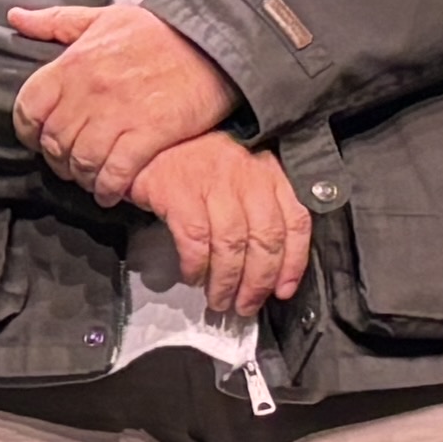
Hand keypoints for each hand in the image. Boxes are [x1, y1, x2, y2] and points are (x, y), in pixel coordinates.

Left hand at [3, 0, 241, 200]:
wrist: (214, 39)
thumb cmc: (158, 29)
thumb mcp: (103, 16)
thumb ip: (56, 21)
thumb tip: (16, 18)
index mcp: (74, 63)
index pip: (29, 107)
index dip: (28, 130)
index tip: (38, 139)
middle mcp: (90, 90)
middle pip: (55, 140)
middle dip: (57, 159)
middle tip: (68, 164)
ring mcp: (119, 114)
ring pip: (82, 161)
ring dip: (82, 177)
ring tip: (90, 180)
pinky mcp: (150, 133)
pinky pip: (116, 172)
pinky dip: (109, 188)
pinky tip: (110, 192)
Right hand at [127, 135, 312, 311]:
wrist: (147, 135)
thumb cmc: (193, 157)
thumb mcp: (237, 170)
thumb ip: (259, 203)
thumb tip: (270, 260)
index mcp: (267, 171)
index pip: (295, 221)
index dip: (293, 263)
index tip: (283, 290)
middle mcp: (246, 175)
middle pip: (265, 240)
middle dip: (258, 282)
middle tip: (246, 306)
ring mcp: (213, 183)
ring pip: (232, 246)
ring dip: (227, 282)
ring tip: (220, 301)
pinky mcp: (180, 192)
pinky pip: (196, 242)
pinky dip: (197, 267)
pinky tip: (193, 278)